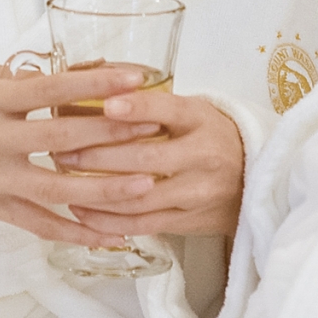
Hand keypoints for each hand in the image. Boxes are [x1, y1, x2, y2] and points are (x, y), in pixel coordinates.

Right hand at [0, 64, 168, 245]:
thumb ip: (28, 81)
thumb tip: (85, 74)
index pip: (53, 89)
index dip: (97, 85)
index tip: (138, 78)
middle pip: (63, 140)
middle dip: (114, 134)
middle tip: (158, 129)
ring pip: (57, 190)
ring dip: (106, 190)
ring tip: (148, 186)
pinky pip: (40, 226)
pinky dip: (77, 233)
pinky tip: (112, 235)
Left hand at [51, 91, 244, 240]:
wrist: (255, 181)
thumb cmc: (209, 137)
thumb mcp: (192, 111)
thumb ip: (153, 105)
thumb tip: (96, 93)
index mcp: (202, 120)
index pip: (168, 110)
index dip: (137, 108)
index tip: (105, 104)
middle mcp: (203, 156)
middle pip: (147, 158)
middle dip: (98, 155)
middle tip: (62, 150)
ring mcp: (197, 193)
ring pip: (139, 196)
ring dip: (95, 191)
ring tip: (63, 180)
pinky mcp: (189, 221)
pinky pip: (143, 224)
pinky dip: (108, 220)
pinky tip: (82, 211)